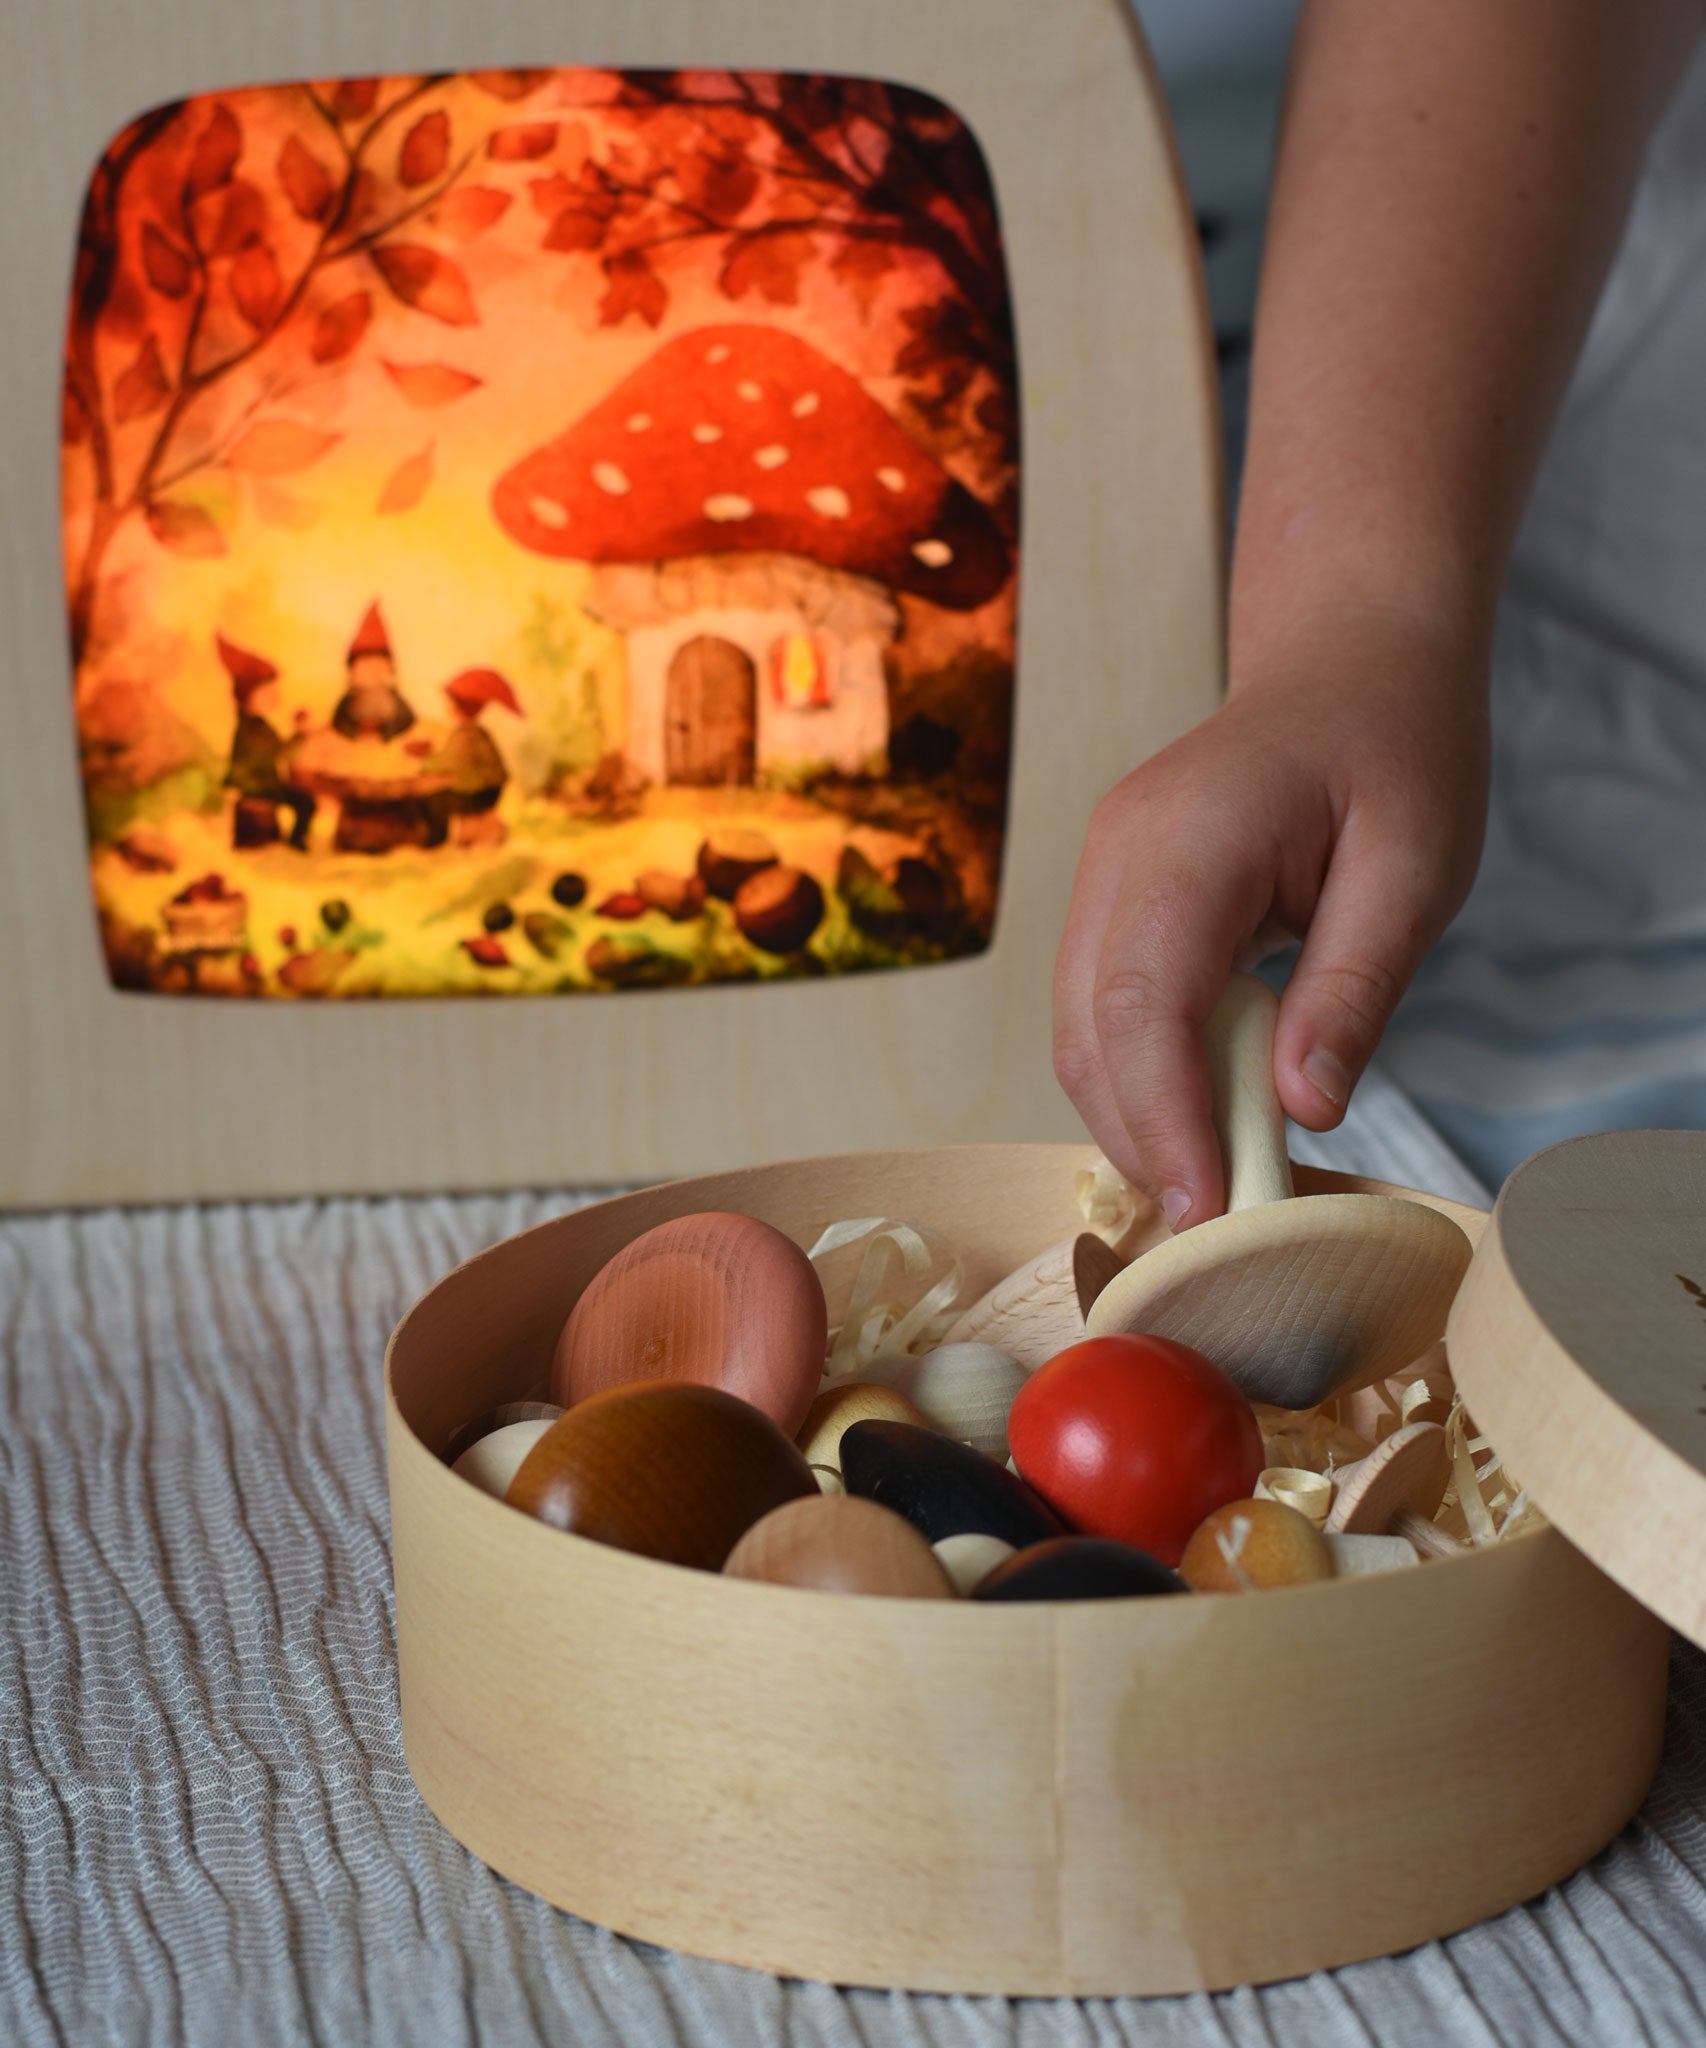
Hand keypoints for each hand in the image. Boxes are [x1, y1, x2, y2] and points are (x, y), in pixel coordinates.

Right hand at [1052, 610, 1487, 1228]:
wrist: (1348, 658)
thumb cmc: (1394, 747)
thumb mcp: (1416, 867)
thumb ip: (1354, 987)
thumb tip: (1300, 1110)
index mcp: (1189, 839)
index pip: (1142, 1003)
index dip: (1164, 1117)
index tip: (1208, 1208)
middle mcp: (1118, 855)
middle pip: (1086, 1029)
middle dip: (1142, 1136)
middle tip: (1216, 1221)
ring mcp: (1102, 871)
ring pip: (1076, 1028)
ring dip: (1134, 1113)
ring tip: (1213, 1176)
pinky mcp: (1112, 893)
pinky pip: (1098, 1005)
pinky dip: (1139, 1074)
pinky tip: (1200, 1111)